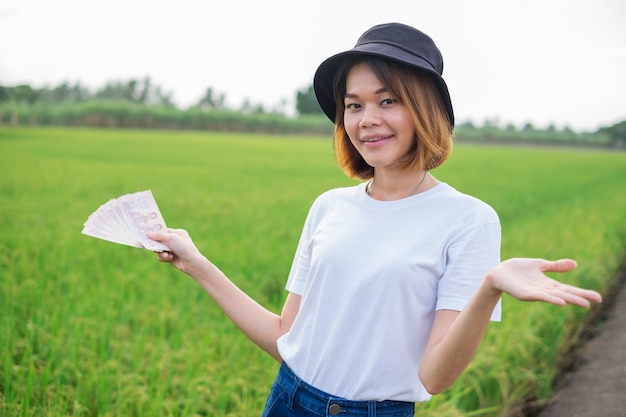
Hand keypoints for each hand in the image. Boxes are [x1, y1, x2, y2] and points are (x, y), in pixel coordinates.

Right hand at [147, 228, 203, 271]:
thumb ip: (159, 236)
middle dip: (157, 244)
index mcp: (177, 233)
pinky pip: (161, 256)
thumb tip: (148, 234)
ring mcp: (173, 249)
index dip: (156, 233)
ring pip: (159, 249)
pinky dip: (164, 257)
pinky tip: (170, 258)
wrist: (191, 262)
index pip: (164, 231)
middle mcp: (175, 241)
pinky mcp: (171, 257)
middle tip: (151, 246)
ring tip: (166, 254)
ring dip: (161, 252)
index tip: (147, 234)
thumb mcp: (171, 238)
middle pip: (160, 241)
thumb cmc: (184, 247)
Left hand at [487, 258, 601, 307]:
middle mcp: (544, 290)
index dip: (582, 292)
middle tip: (596, 300)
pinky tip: (561, 302)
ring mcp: (535, 293)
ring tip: (583, 303)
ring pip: (555, 297)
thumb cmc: (518, 269)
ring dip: (569, 299)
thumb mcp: (540, 265)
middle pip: (565, 294)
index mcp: (548, 284)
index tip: (598, 297)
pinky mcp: (525, 294)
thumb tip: (575, 264)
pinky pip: (539, 297)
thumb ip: (556, 266)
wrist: (499, 272)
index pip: (569, 289)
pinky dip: (551, 299)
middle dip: (580, 297)